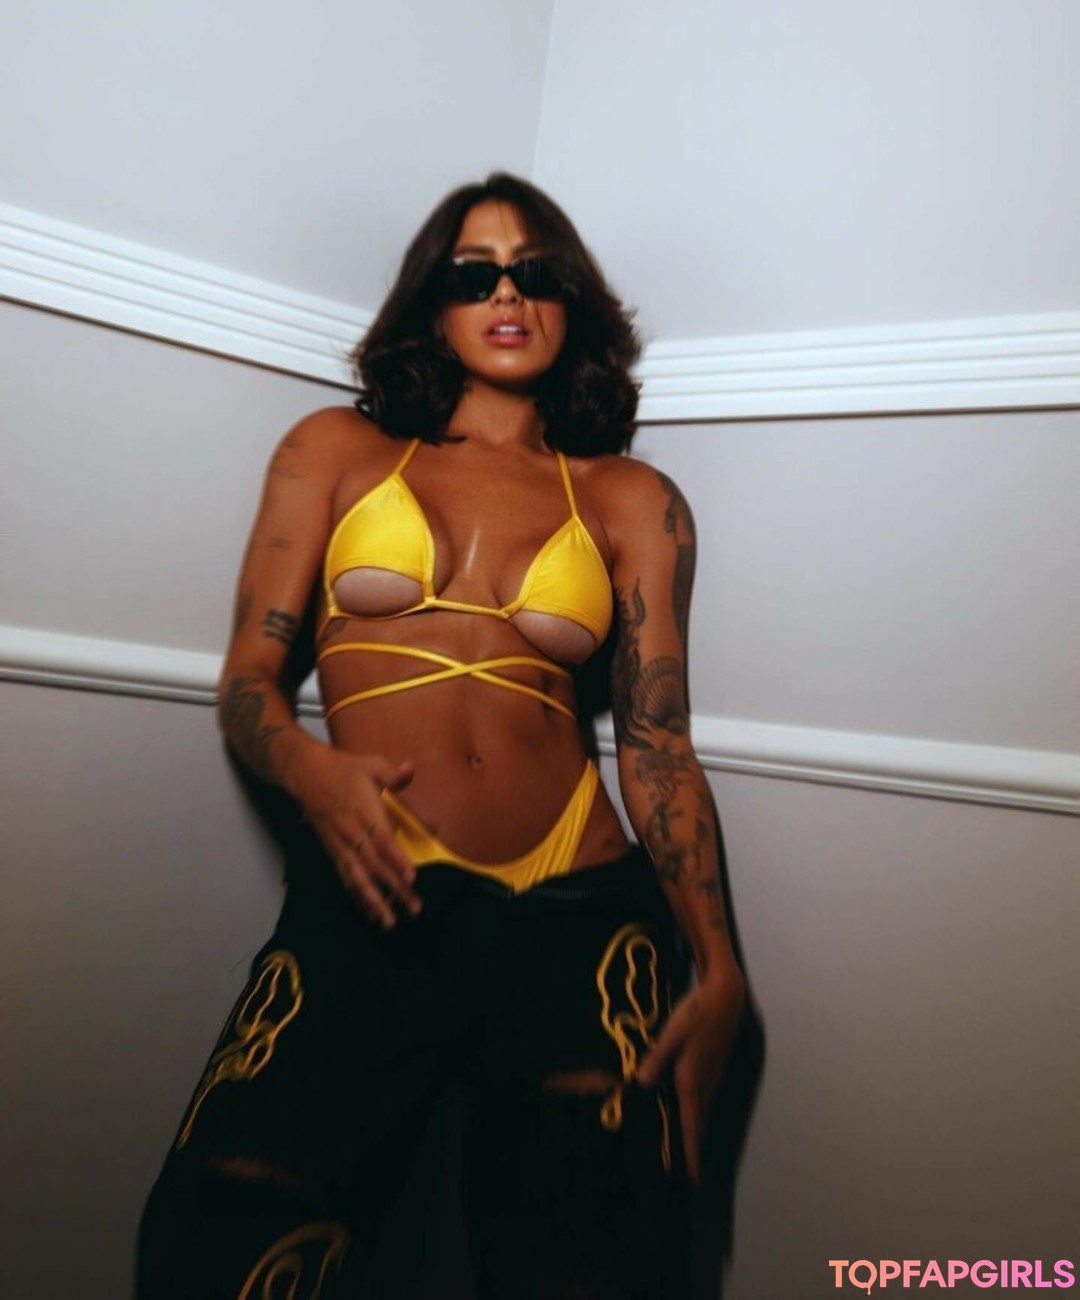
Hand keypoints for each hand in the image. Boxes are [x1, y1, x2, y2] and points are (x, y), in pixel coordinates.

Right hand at [294, 745, 419, 927]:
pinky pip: (345, 877)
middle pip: (374, 866)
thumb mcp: (372, 764)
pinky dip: (357, 896)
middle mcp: (352, 833)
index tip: (412, 877)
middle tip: (414, 908)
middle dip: (394, 889)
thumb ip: (393, 774)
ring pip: (357, 878)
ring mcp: (340, 845)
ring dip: (374, 901)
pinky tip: (368, 911)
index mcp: (364, 811)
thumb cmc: (345, 769)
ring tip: (389, 922)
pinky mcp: (332, 851)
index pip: (382, 839)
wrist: (306, 775)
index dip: (396, 859)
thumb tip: (411, 772)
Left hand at [635, 965, 744, 1182]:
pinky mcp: (716, 1067)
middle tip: (685, 1170)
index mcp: (692, 1080)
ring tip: (685, 1147)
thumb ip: (656, 1057)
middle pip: (698, 1123)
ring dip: (695, 1130)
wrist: (726, 997)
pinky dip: (697, 1112)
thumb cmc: (697, 1012)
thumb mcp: (672, 1033)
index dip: (691, 1152)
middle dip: (692, 1147)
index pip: (691, 1124)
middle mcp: (705, 1083)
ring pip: (703, 1111)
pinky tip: (688, 1111)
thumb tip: (639, 1084)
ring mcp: (714, 1076)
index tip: (692, 1178)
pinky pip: (706, 1098)